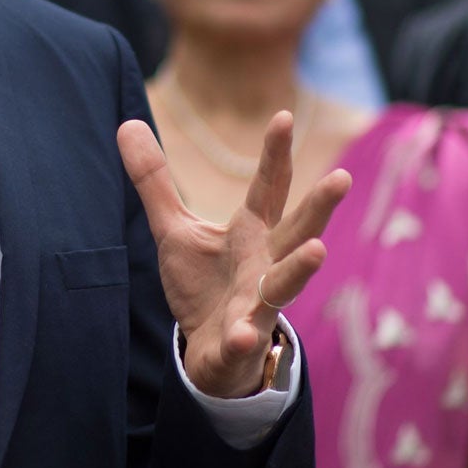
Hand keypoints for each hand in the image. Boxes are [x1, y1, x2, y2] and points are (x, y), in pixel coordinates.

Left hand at [119, 110, 348, 398]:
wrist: (210, 352)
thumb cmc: (202, 284)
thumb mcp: (174, 228)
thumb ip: (154, 180)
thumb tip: (126, 124)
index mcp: (251, 233)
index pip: (269, 188)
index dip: (275, 154)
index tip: (283, 116)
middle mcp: (265, 264)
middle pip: (296, 232)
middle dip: (319, 207)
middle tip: (341, 178)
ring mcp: (257, 304)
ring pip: (285, 286)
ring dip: (300, 269)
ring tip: (318, 251)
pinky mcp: (239, 340)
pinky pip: (244, 338)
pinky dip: (244, 337)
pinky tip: (244, 335)